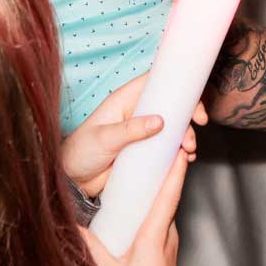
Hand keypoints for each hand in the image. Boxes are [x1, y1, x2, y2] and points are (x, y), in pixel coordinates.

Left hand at [62, 74, 204, 197]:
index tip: (194, 106)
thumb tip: (159, 121)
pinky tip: (184, 159)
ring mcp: (143, 133)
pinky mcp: (145, 151)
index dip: (178, 88)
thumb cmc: (80, 152)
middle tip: (190, 138)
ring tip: (188, 152)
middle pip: (170, 106)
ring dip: (185, 137)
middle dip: (186, 119)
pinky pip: (168, 147)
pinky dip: (179, 151)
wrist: (72, 181)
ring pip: (173, 128)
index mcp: (125, 101)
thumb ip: (130, 130)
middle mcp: (137, 113)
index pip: (156, 84)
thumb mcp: (104, 139)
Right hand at [80, 145, 187, 265]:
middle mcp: (166, 239)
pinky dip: (151, 211)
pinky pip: (159, 226)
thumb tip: (67, 224)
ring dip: (156, 192)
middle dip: (162, 172)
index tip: (178, 146)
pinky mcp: (164, 258)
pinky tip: (136, 212)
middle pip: (167, 198)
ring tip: (143, 171)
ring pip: (162, 212)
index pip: (168, 195)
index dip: (174, 169)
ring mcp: (167, 249)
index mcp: (154, 237)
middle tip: (154, 147)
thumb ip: (87, 248)